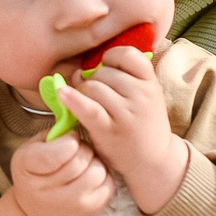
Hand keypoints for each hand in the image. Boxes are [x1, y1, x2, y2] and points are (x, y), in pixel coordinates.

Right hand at [0, 134, 113, 215]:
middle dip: (84, 149)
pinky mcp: (88, 211)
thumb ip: (54, 134)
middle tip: (78, 150)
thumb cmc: (36, 171)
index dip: (70, 140)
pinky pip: (108, 185)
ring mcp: (69, 204)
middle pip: (81, 160)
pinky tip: (90, 176)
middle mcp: (46, 190)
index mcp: (28, 166)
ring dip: (94, 163)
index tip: (69, 139)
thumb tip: (82, 119)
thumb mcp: (33, 147)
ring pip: (97, 172)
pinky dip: (103, 177)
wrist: (37, 211)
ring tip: (85, 163)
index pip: (61, 150)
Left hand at [56, 46, 188, 213]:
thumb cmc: (142, 123)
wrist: (153, 161)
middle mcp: (141, 95)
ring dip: (84, 94)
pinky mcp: (109, 130)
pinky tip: (63, 93)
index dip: (111, 57)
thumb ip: (122, 77)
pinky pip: (88, 108)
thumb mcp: (145, 95)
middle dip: (94, 80)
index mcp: (150, 82)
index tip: (108, 68)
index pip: (127, 54)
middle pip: (103, 72)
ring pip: (92, 87)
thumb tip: (79, 71)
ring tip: (91, 106)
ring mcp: (126, 113)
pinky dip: (73, 100)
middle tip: (98, 96)